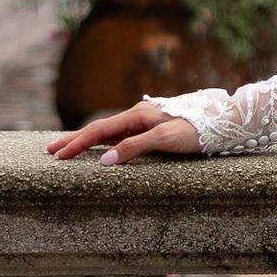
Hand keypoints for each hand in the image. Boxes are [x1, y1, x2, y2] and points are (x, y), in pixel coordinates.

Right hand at [50, 100, 203, 163]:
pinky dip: (106, 145)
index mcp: (137, 115)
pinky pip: (123, 138)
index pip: (99, 131)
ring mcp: (145, 123)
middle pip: (100, 130)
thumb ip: (134, 148)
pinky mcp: (154, 131)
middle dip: (75, 141)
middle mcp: (138, 117)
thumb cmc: (197, 130)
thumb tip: (104, 161)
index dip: (77, 143)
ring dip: (89, 143)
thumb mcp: (165, 139)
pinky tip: (103, 152)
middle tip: (51, 151)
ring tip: (70, 151)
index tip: (58, 155)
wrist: (224, 122)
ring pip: (110, 134)